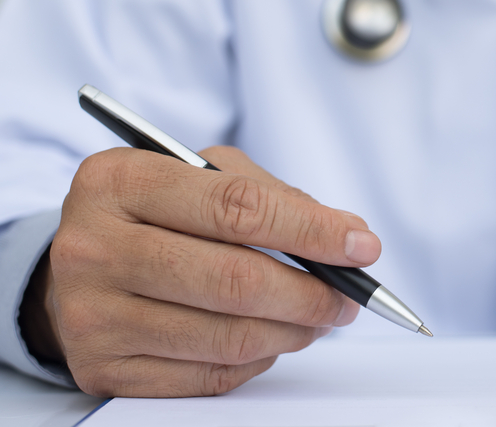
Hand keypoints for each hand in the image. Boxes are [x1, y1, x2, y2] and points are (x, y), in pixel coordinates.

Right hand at [26, 146, 380, 396]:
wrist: (79, 261)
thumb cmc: (158, 209)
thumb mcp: (204, 175)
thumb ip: (276, 198)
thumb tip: (350, 237)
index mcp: (120, 179)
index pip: (236, 208)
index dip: (310, 231)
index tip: (362, 246)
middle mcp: (94, 246)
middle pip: (234, 281)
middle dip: (310, 293)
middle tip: (349, 298)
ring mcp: (91, 313)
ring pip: (226, 336)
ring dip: (293, 332)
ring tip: (319, 319)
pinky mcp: (101, 366)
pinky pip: (206, 375)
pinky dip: (256, 360)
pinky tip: (272, 338)